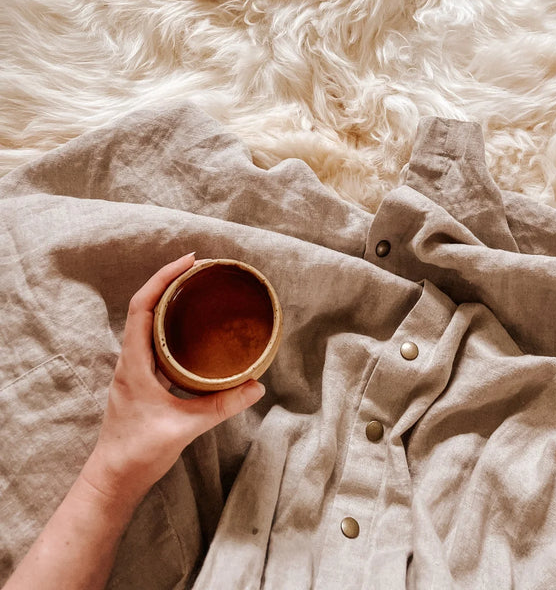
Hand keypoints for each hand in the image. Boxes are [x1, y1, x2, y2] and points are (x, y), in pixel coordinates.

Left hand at [80, 253, 264, 512]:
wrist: (113, 480)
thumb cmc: (138, 452)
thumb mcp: (185, 427)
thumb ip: (221, 406)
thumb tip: (257, 385)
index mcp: (134, 362)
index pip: (142, 306)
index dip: (163, 278)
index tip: (189, 261)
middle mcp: (130, 360)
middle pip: (145, 307)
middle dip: (171, 282)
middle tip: (200, 269)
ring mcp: (134, 370)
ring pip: (147, 323)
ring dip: (169, 302)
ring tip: (198, 291)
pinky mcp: (141, 382)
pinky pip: (154, 341)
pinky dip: (170, 325)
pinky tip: (191, 331)